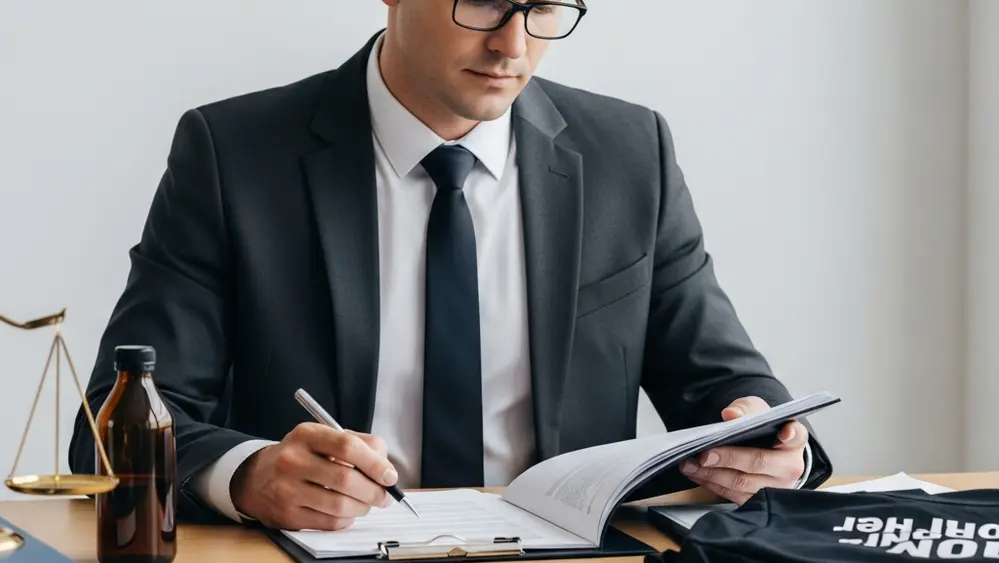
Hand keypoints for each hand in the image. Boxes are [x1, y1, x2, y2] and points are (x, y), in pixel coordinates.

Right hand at [230, 423, 398, 530]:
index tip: (390, 476)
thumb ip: (359, 444)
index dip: (375, 463)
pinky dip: (347, 519)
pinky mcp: (287, 515)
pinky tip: (347, 511)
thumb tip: (386, 468)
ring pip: (340, 505)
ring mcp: (287, 489)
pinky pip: (329, 522)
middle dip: (374, 491)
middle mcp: (292, 460)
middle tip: (384, 495)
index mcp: (306, 434)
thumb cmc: (302, 456)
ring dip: (362, 507)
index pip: (348, 446)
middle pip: (346, 479)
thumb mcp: (324, 438)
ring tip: (367, 503)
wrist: (257, 477)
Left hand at [679, 396, 806, 504]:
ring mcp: (775, 488)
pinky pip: (732, 495)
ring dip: (711, 474)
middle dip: (728, 459)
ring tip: (689, 464)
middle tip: (704, 454)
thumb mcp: (754, 411)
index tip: (784, 432)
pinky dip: (711, 484)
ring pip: (741, 483)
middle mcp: (789, 467)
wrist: (762, 449)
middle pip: (757, 463)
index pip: (795, 435)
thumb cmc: (760, 429)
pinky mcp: (759, 502)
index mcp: (794, 441)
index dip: (790, 434)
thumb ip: (744, 409)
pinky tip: (696, 474)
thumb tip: (730, 415)